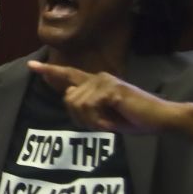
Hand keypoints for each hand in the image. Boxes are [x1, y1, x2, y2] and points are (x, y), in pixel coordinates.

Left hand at [28, 60, 180, 133]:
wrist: (160, 119)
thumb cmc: (135, 119)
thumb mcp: (105, 115)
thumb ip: (86, 107)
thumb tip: (69, 98)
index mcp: (97, 82)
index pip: (69, 75)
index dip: (50, 71)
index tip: (31, 67)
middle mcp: (99, 78)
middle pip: (68, 98)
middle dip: (79, 118)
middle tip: (100, 126)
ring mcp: (105, 82)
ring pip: (77, 105)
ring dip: (91, 122)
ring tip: (109, 124)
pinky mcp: (111, 90)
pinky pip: (89, 108)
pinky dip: (98, 122)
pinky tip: (112, 124)